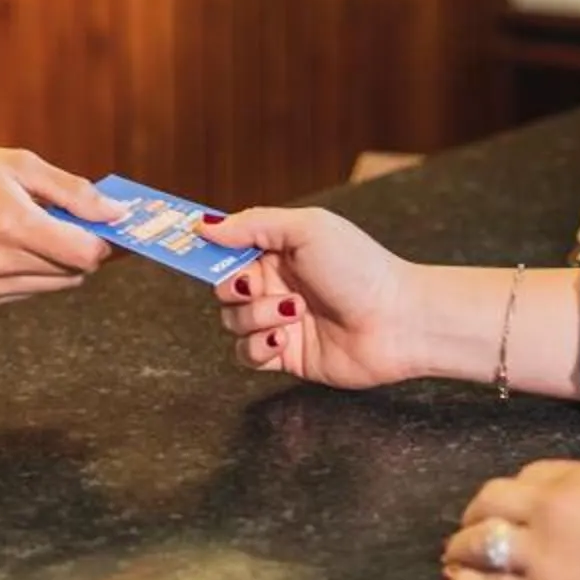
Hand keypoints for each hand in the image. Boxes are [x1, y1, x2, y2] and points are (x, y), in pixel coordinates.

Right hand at [0, 141, 123, 306]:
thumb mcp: (20, 164)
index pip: (85, 255)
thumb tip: (116, 214)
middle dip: (78, 246)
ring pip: (53, 285)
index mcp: (11, 225)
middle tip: (59, 217)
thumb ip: (73, 192)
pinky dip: (31, 272)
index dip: (100, 239)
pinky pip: (26, 292)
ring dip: (56, 261)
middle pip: (73, 271)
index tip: (98, 221)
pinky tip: (7, 244)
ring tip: (26, 227)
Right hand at [197, 207, 424, 386]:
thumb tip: (203, 224)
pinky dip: (257, 346)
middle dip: (233, 288)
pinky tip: (282, 337)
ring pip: (232, 322)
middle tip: (256, 285)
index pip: (228, 247)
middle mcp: (277, 283)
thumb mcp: (306, 229)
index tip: (182, 247)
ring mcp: (280, 320)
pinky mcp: (285, 355)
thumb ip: (252, 225)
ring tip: (293, 313)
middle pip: (222, 288)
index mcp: (279, 249)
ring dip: (255, 317)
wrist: (398, 320)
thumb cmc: (360, 267)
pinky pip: (246, 354)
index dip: (205, 249)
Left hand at [439, 460, 579, 579]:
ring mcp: (544, 558)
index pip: (531, 477)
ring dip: (461, 548)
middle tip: (467, 529)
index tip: (507, 508)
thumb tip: (579, 513)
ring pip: (479, 544)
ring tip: (454, 558)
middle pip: (492, 502)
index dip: (514, 495)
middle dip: (475, 515)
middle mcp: (556, 508)